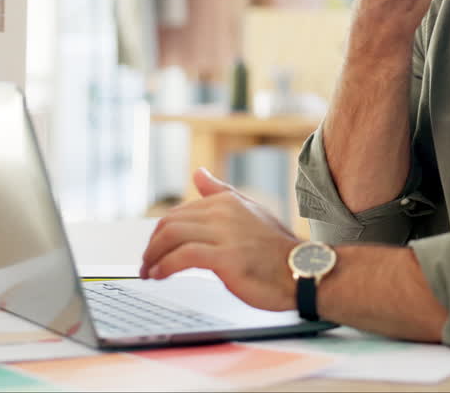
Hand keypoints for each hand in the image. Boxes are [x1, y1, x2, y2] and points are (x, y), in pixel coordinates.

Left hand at [139, 168, 298, 311]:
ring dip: (153, 256)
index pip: (180, 213)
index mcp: (227, 201)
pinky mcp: (225, 257)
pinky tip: (160, 276)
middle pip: (170, 223)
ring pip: (172, 236)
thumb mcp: (249, 212)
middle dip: (153, 245)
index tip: (155, 251)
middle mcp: (224, 212)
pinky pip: (182, 257)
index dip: (161, 233)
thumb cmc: (275, 249)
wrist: (302, 272)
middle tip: (147, 263)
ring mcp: (224, 234)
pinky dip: (165, 267)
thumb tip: (198, 173)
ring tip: (149, 272)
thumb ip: (220, 193)